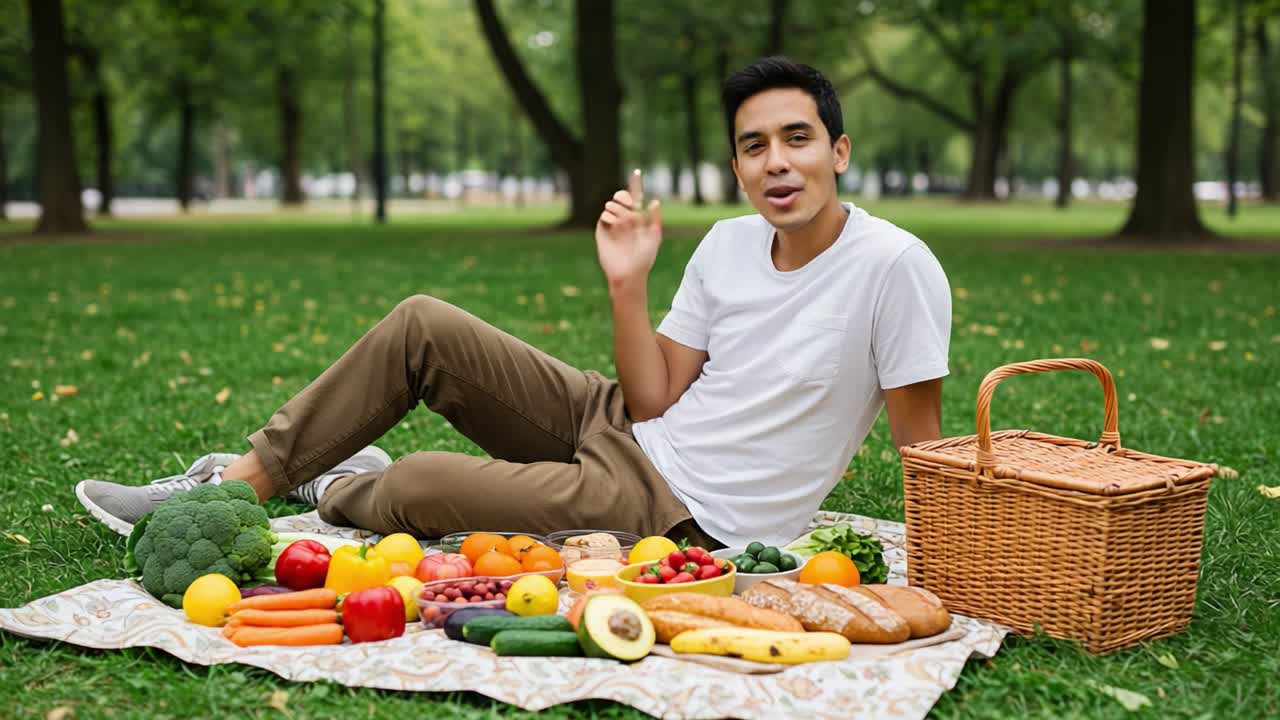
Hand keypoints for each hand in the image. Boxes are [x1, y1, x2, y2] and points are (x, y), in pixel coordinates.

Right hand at [595, 172, 662, 290]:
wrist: (629, 272)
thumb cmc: (645, 258)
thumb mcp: (654, 237)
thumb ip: (654, 219)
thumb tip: (655, 201)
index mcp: (637, 218)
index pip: (635, 197)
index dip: (635, 184)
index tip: (637, 171)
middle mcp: (624, 219)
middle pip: (620, 197)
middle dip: (624, 196)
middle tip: (629, 204)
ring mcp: (612, 225)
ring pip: (611, 205)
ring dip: (618, 210)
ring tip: (624, 223)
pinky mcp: (602, 231)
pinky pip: (604, 216)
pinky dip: (610, 218)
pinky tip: (615, 226)